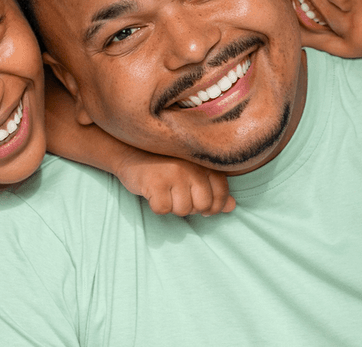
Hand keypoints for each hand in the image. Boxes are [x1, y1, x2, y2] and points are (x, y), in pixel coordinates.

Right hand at [114, 147, 235, 216]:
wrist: (129, 150)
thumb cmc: (164, 164)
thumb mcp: (191, 172)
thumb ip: (214, 188)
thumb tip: (232, 206)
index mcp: (204, 163)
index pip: (221, 194)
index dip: (212, 206)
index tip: (199, 203)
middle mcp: (192, 167)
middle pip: (203, 206)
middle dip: (190, 207)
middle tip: (176, 195)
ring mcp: (174, 174)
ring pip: (184, 210)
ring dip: (172, 206)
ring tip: (164, 191)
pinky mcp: (156, 182)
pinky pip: (163, 209)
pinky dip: (157, 206)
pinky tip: (152, 192)